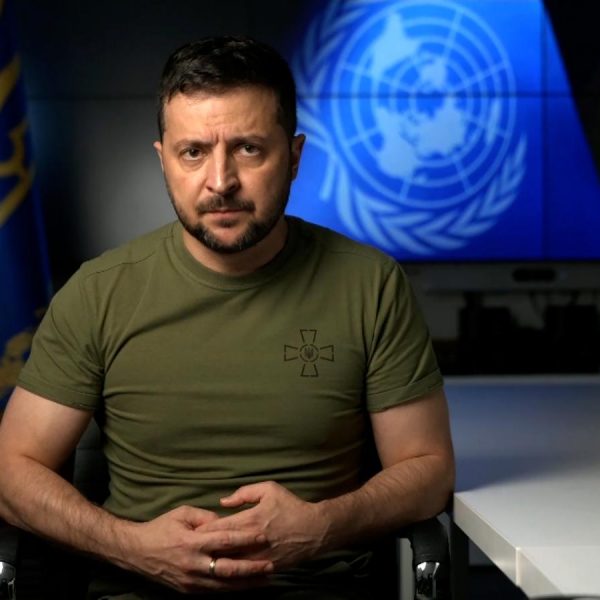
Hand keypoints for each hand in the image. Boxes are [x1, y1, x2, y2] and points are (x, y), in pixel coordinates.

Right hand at [123, 505, 272, 592]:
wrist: (136, 551)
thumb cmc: (162, 527)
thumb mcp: (183, 513)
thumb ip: (206, 517)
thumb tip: (226, 520)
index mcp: (192, 541)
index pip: (225, 540)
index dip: (246, 538)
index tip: (264, 536)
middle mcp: (193, 563)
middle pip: (228, 568)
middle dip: (252, 568)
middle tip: (271, 565)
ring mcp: (190, 580)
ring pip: (224, 585)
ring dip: (246, 583)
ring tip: (264, 579)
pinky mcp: (188, 590)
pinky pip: (214, 592)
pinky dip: (231, 590)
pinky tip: (245, 587)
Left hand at [203, 481, 329, 569]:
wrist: (314, 530)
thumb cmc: (290, 506)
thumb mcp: (269, 489)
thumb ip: (243, 493)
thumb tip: (223, 502)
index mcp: (249, 519)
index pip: (218, 527)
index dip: (202, 530)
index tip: (192, 531)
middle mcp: (251, 541)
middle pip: (219, 548)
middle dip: (204, 549)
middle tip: (192, 549)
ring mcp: (257, 558)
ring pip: (228, 565)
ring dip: (215, 563)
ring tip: (202, 561)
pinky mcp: (264, 569)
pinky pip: (243, 575)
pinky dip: (231, 574)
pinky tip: (221, 572)